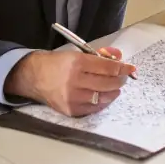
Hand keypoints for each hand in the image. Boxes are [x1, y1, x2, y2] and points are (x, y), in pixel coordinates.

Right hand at [6, 46, 136, 115]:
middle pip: (107, 83)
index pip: (107, 67)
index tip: (130, 68)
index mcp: (77, 63)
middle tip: (123, 78)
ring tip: (115, 87)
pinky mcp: (70, 109)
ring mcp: (72, 97)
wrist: (34, 76)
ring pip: (102, 97)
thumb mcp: (77, 53)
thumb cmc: (57, 63)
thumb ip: (99, 56)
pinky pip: (93, 108)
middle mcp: (74, 81)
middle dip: (119, 80)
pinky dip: (102, 102)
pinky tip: (104, 97)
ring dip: (113, 92)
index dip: (122, 68)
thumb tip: (119, 57)